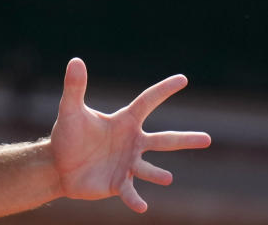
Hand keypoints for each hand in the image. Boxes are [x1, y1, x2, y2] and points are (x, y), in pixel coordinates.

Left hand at [50, 58, 210, 212]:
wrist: (59, 166)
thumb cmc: (67, 135)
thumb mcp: (70, 110)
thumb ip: (74, 87)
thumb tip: (75, 60)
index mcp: (124, 121)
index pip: (148, 101)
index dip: (164, 90)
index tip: (183, 79)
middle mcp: (132, 142)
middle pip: (163, 140)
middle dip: (185, 139)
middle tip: (208, 138)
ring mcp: (127, 164)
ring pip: (150, 170)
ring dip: (158, 174)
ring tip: (167, 178)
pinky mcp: (119, 184)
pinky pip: (131, 192)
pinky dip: (136, 199)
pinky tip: (142, 207)